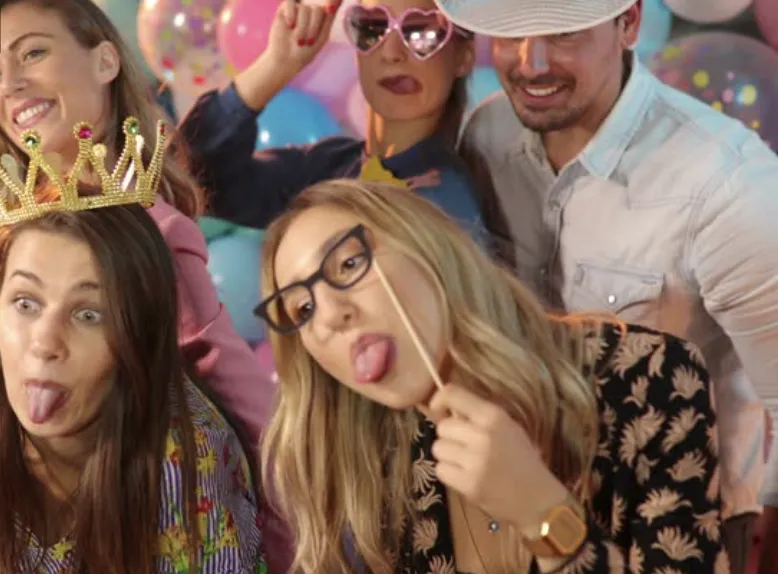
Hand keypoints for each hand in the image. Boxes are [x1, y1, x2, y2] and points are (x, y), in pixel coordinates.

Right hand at [265, 0, 342, 74]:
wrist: (287, 60)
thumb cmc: (306, 51)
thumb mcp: (322, 36)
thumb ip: (329, 18)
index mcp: (322, 17)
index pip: (330, 7)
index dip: (333, 3)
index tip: (332, 7)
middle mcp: (310, 11)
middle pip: (317, 10)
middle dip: (313, 28)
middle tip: (308, 42)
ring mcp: (297, 9)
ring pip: (304, 9)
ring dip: (302, 28)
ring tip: (298, 41)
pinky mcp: (285, 9)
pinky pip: (289, 2)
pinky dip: (290, 14)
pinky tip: (290, 25)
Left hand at [427, 384, 568, 529]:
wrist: (537, 498)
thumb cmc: (521, 460)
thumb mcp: (507, 427)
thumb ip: (478, 416)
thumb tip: (442, 409)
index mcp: (494, 416)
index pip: (452, 394)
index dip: (439, 401)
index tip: (440, 411)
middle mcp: (483, 435)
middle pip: (442, 427)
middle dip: (448, 436)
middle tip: (463, 446)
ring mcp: (475, 460)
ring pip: (438, 448)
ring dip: (447, 456)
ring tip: (465, 463)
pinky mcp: (469, 483)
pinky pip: (440, 470)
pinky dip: (448, 474)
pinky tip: (464, 476)